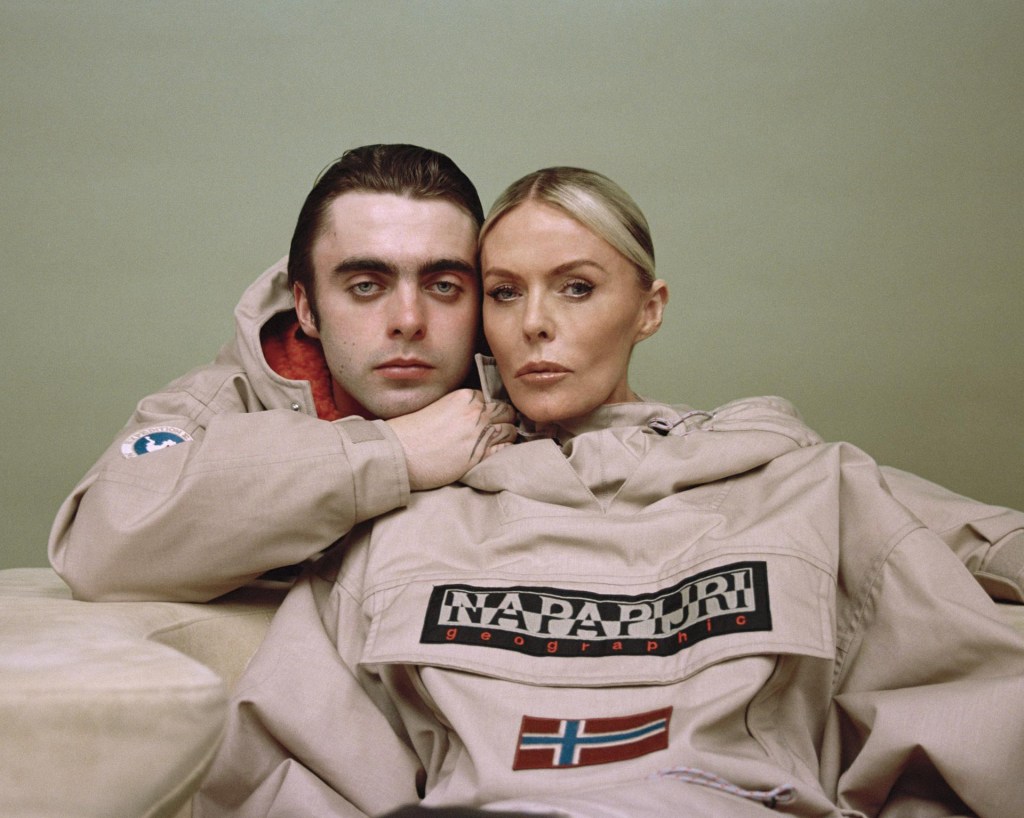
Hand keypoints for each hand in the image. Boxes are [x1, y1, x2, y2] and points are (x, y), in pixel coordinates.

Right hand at [385, 389, 516, 490]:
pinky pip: (506, 448)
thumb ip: (460, 409)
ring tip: (493, 444)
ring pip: (511, 430)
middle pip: (506, 412)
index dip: (491, 411)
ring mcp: (481, 433)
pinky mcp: (481, 455)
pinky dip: (504, 450)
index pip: (492, 399)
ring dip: (505, 437)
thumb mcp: (438, 408)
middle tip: (494, 432)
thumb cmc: (412, 432)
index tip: (486, 420)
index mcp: (465, 397)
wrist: (399, 453)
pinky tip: (493, 454)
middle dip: (503, 421)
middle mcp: (476, 412)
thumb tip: (474, 417)